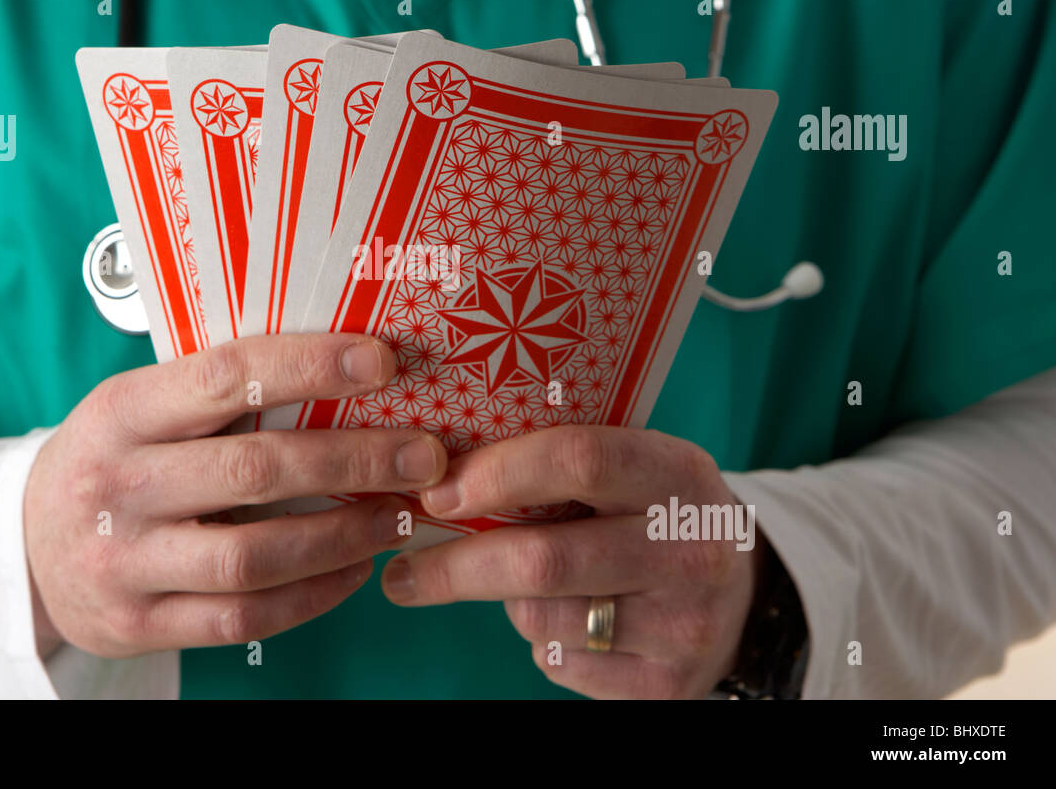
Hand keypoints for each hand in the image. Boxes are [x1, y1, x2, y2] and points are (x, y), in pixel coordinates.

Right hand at [24, 333, 445, 658]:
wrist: (23, 549)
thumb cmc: (111, 460)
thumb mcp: (139, 409)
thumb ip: (216, 395)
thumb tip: (343, 368)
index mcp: (120, 412)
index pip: (226, 377)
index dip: (310, 366)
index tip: (381, 361)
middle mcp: (118, 485)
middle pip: (254, 471)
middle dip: (353, 460)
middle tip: (424, 454)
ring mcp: (123, 563)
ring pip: (253, 555)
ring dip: (343, 535)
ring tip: (400, 515)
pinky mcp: (138, 624)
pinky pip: (243, 618)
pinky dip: (312, 596)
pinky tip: (354, 568)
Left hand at [380, 425, 762, 697]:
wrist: (740, 594)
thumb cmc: (651, 513)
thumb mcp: (632, 468)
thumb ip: (558, 462)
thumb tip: (436, 473)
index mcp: (678, 475)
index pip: (579, 459)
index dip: (497, 473)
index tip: (437, 493)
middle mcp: (690, 550)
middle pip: (545, 559)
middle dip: (457, 567)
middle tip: (403, 570)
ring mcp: (683, 625)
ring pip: (541, 618)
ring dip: (505, 601)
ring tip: (516, 582)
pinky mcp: (664, 685)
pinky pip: (559, 664)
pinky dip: (539, 641)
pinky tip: (563, 617)